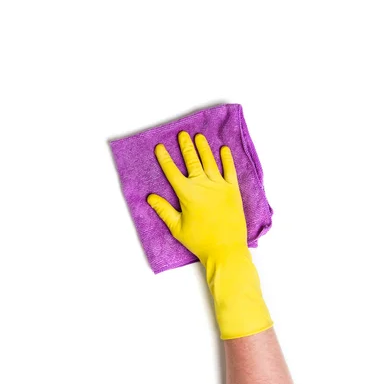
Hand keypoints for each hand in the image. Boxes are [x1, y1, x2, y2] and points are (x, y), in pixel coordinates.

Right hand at [146, 131, 246, 264]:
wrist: (226, 249)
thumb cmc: (200, 241)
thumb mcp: (177, 228)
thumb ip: (163, 210)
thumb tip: (150, 198)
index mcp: (187, 194)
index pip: (172, 172)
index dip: (165, 159)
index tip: (160, 147)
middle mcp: (203, 185)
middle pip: (192, 161)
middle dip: (185, 146)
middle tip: (182, 134)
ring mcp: (220, 186)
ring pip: (210, 161)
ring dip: (203, 148)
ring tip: (199, 137)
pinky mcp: (233, 190)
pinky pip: (230, 170)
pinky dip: (227, 159)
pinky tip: (224, 149)